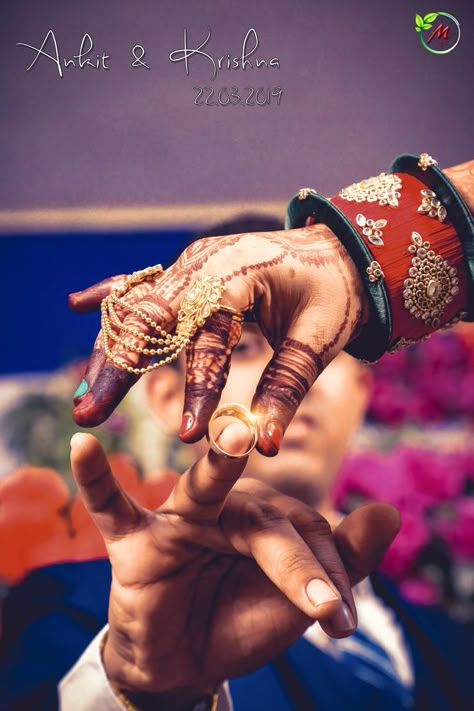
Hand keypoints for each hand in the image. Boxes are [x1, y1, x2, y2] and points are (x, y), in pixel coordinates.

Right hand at [69, 224, 367, 454]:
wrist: (340, 248)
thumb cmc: (336, 293)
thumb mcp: (320, 339)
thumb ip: (288, 387)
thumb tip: (260, 445)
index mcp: (239, 273)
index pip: (208, 338)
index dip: (198, 388)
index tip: (188, 436)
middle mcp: (205, 262)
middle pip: (149, 318)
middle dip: (119, 369)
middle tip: (89, 414)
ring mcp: (193, 262)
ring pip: (138, 306)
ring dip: (111, 349)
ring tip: (86, 396)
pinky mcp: (191, 269)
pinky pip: (144, 284)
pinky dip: (113, 297)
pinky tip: (76, 304)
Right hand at [70, 428, 399, 699]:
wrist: (184, 659)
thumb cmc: (242, 620)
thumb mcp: (294, 599)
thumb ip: (342, 558)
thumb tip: (391, 512)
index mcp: (271, 519)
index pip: (308, 539)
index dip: (327, 581)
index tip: (342, 624)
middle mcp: (230, 508)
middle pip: (267, 522)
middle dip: (295, 561)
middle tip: (323, 597)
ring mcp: (181, 519)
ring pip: (203, 492)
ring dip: (217, 463)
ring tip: (233, 433)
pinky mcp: (137, 539)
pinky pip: (113, 505)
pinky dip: (97, 479)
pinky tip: (82, 445)